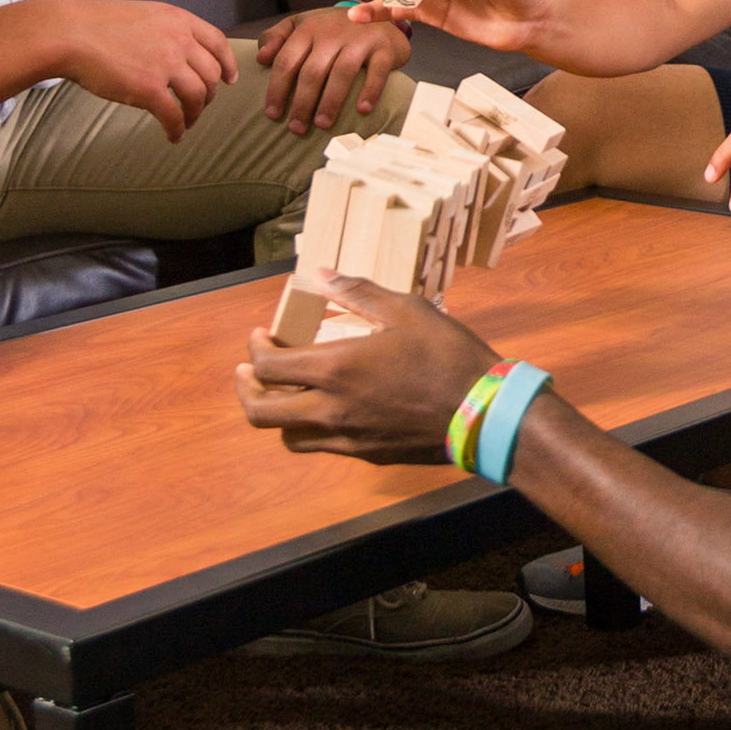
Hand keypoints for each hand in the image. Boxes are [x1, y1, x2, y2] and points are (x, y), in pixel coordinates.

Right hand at [54, 0, 239, 140]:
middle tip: (199, 105)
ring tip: (185, 123)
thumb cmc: (96, 25)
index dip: (227, 63)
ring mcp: (166, 65)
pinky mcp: (150, 90)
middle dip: (210, 93)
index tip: (229, 79)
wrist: (69, 34)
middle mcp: (179, 40)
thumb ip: (164, 31)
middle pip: (211, 73)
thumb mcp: (142, 15)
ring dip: (195, 114)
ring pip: (199, 96)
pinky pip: (175, 116)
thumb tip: (175, 54)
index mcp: (178, 20)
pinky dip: (177, 129)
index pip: (218, 42)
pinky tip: (172, 136)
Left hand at [234, 274, 498, 464]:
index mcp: (335, 368)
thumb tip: (322, 274)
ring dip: (277, 415)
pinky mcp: (365, 455)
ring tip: (285, 395)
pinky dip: (311, 428)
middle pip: (260, 412)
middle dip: (246, 389)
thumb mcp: (407, 310)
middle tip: (251, 373)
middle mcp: (330, 408)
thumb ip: (359, 292)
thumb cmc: (447, 356)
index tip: (262, 337)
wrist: (484, 415)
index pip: (266, 367)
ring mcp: (346, 438)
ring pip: (287, 437)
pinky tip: (328, 409)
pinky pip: (322, 446)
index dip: (254, 350)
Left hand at [252, 2, 406, 133]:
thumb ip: (277, 37)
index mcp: (308, 30)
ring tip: (322, 125)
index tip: (273, 114)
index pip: (287, 61)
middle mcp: (332, 33)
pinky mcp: (384, 49)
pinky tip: (362, 110)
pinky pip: (377, 72)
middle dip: (302, 103)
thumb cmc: (333, 27)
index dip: (277, 89)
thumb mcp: (303, 24)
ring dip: (330, 102)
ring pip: (342, 73)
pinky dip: (370, 91)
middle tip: (296, 128)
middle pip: (312, 72)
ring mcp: (359, 40)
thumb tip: (260, 57)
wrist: (378, 12)